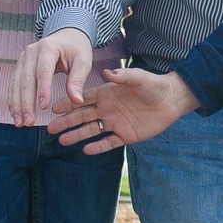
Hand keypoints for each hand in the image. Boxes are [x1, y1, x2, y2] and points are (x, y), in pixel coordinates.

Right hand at [12, 28, 94, 124]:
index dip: (43, 89)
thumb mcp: (83, 61)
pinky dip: (14, 99)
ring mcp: (23, 58)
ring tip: (20, 122)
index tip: (44, 107)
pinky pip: (14, 84)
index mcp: (48, 47)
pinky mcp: (20, 66)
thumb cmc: (76, 48)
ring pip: (16, 83)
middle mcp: (31, 51)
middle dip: (26, 102)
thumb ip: (78, 80)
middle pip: (26, 79)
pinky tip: (15, 114)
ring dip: (17, 104)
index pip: (43, 71)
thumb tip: (76, 101)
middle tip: (28, 122)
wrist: (67, 36)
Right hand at [52, 67, 196, 153]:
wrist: (171, 100)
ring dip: (77, 135)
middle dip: (66, 122)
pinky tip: (86, 150)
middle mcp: (107, 109)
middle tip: (50, 128)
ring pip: (92, 131)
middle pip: (82, 116)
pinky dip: (98, 147)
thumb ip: (123, 76)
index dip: (68, 103)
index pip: (83, 99)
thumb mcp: (139, 78)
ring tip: (62, 141)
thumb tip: (106, 72)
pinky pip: (109, 143)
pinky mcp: (126, 135)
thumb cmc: (154, 85)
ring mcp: (115, 123)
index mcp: (107, 93)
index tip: (53, 107)